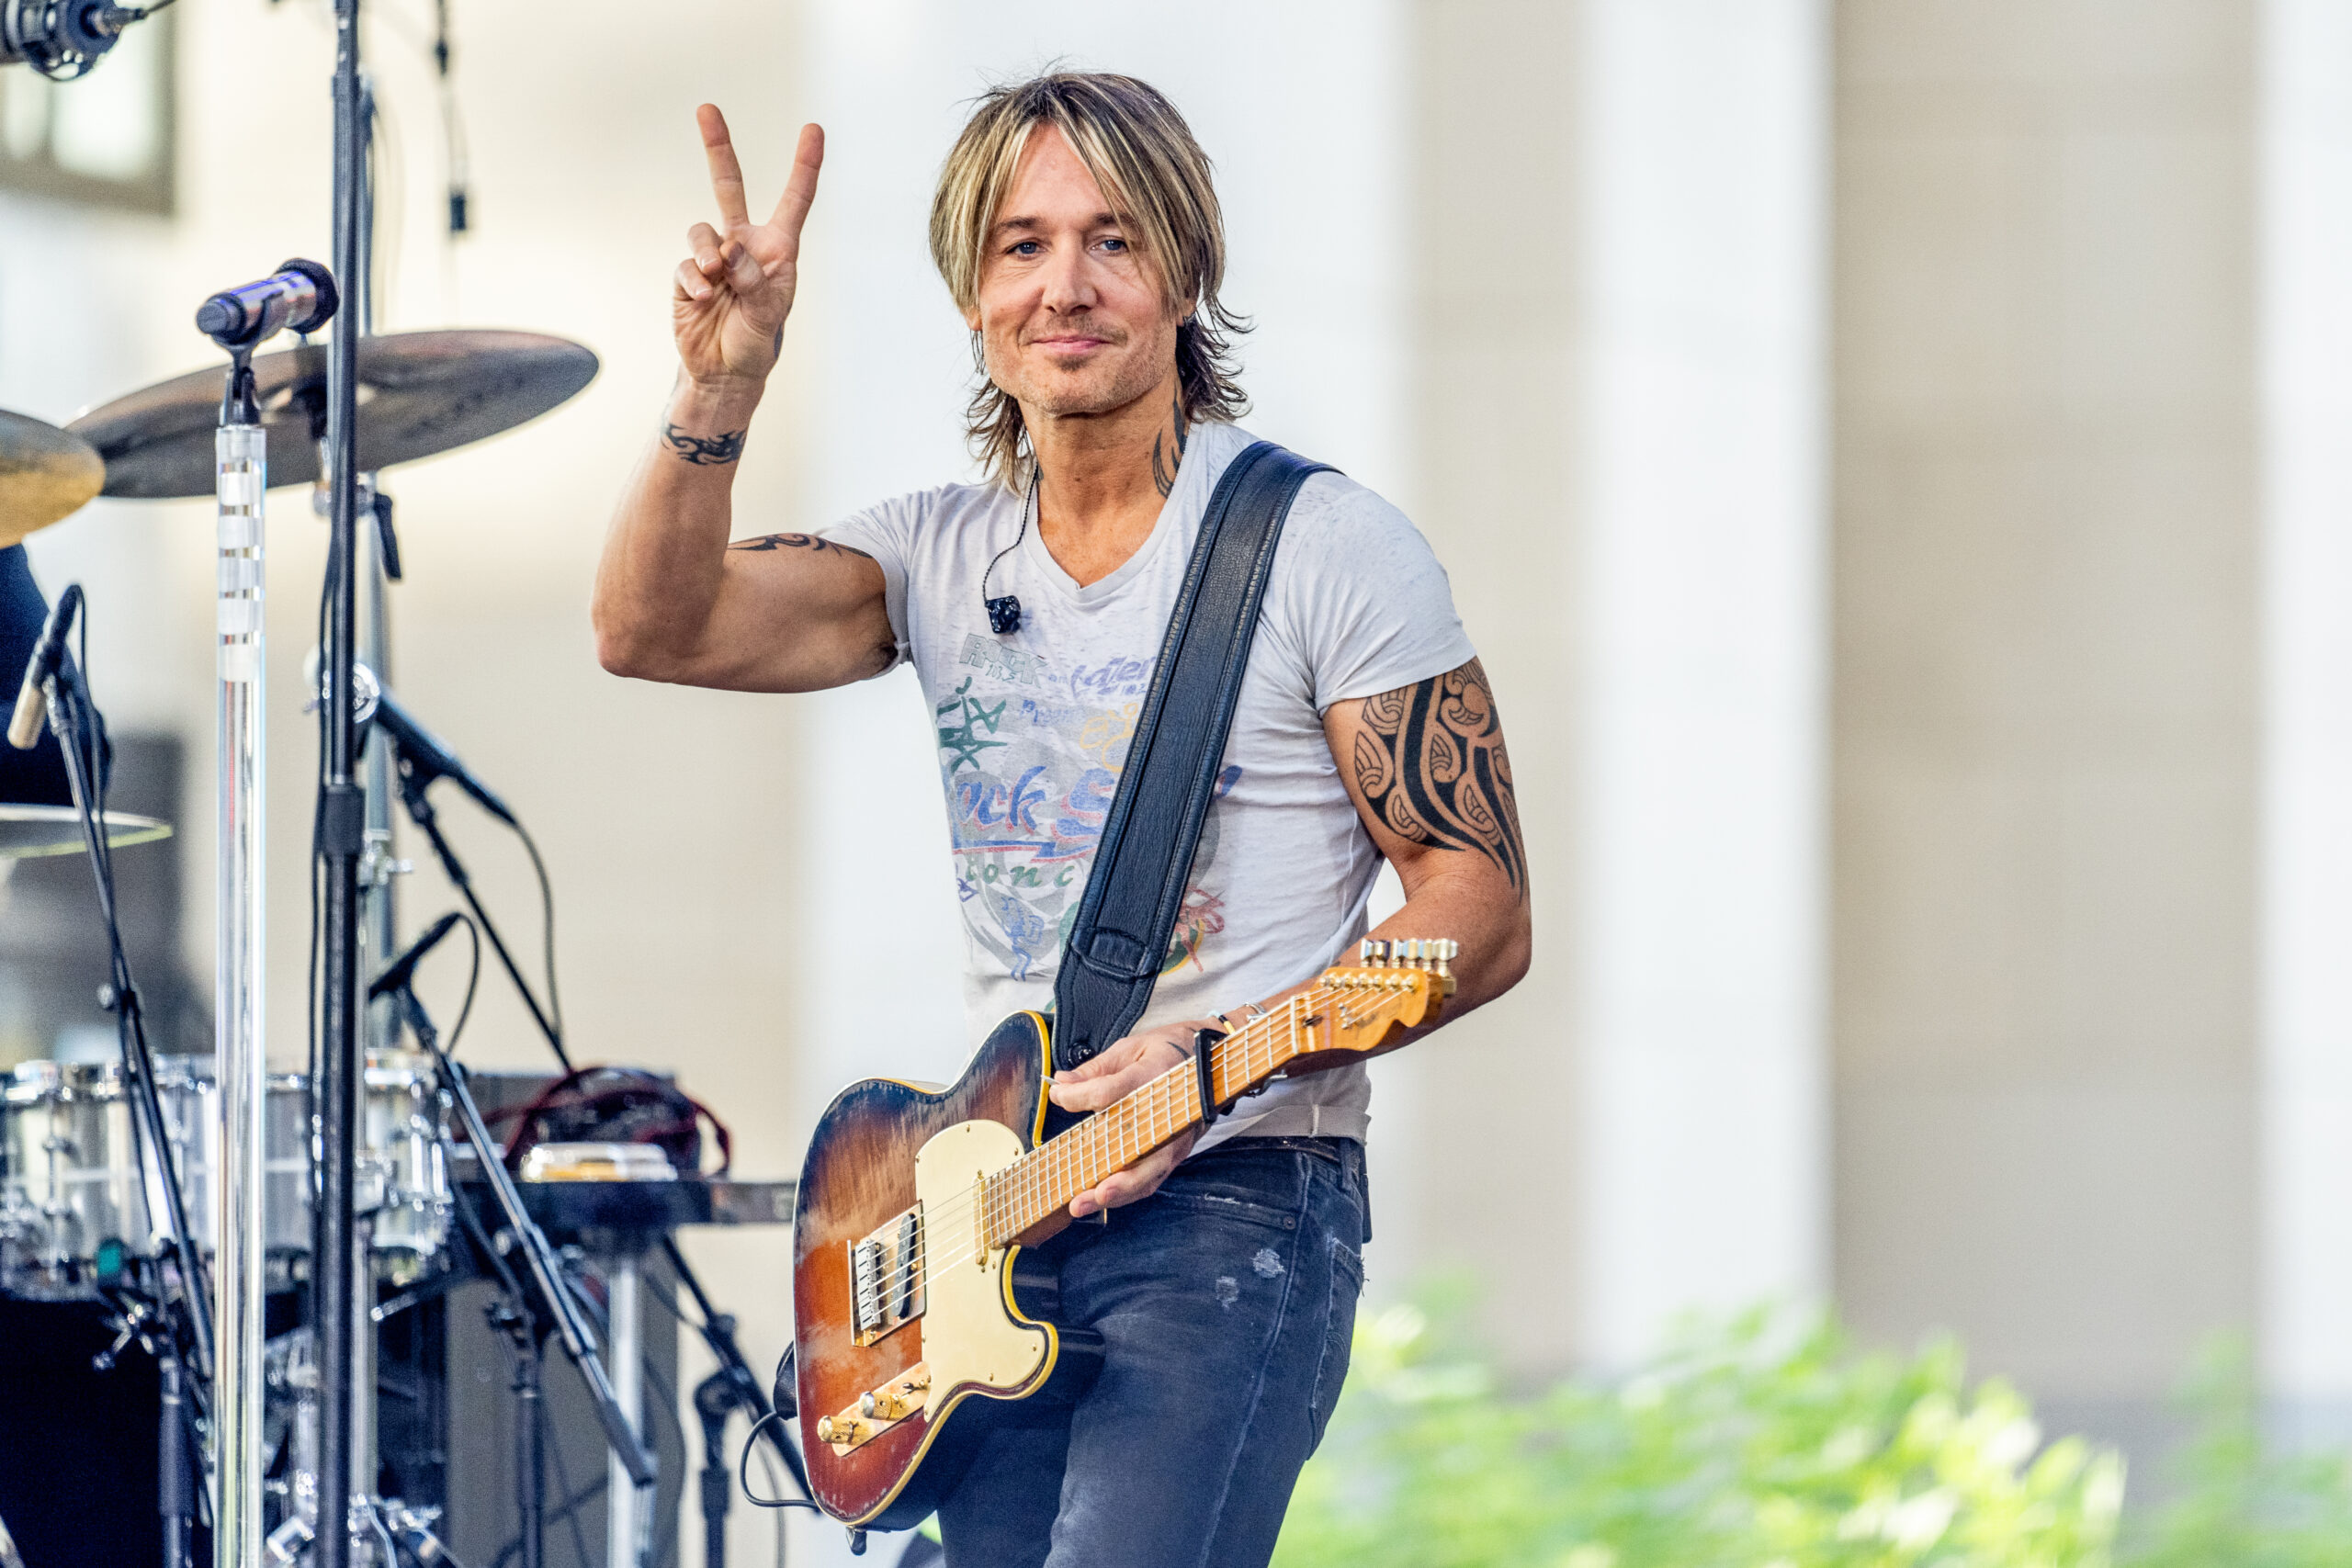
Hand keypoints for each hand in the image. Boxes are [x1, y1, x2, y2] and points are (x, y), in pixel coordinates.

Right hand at [673, 107, 823, 392]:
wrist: (723, 371)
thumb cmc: (757, 342)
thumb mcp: (768, 314)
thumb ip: (754, 280)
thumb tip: (727, 251)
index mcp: (778, 251)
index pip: (794, 201)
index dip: (804, 165)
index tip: (814, 129)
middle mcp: (745, 245)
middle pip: (729, 186)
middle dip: (718, 147)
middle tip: (706, 109)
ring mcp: (714, 257)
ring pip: (703, 231)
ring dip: (709, 255)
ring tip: (716, 280)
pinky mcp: (687, 274)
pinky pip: (687, 264)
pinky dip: (693, 280)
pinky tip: (702, 298)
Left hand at [1047, 1020, 1217, 1217]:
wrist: (1212, 1061)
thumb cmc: (1169, 1053)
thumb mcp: (1131, 1049)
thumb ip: (1096, 1069)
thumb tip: (1062, 1083)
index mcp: (1157, 1075)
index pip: (1113, 1091)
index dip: (1080, 1095)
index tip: (1059, 1095)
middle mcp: (1170, 1113)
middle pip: (1142, 1151)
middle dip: (1111, 1175)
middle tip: (1084, 1191)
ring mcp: (1176, 1138)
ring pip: (1149, 1174)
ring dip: (1117, 1193)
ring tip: (1084, 1203)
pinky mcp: (1176, 1152)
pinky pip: (1152, 1178)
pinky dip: (1126, 1192)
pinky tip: (1101, 1198)